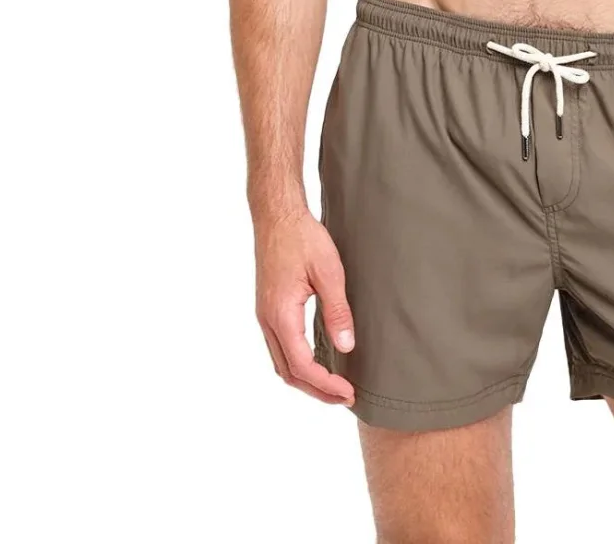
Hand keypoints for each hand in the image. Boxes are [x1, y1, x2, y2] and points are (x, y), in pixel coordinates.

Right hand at [254, 209, 355, 405]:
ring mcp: (264, 316)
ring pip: (281, 363)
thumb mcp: (329, 272)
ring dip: (306, 379)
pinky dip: (297, 363)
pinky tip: (317, 361)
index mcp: (281, 315)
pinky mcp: (268, 309)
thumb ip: (337, 311)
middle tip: (345, 397)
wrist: (277, 216)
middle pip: (288, 373)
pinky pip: (279, 348)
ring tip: (333, 385)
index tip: (349, 392)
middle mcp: (267, 321)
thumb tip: (346, 347)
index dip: (326, 385)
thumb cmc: (302, 238)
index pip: (302, 366)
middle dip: (316, 390)